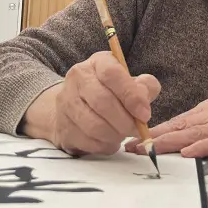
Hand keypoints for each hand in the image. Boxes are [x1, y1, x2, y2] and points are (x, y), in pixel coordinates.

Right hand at [21, 51, 160, 155]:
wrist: (74, 104)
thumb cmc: (110, 92)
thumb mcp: (129, 82)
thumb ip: (144, 87)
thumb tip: (144, 99)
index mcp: (98, 62)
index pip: (112, 74)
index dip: (131, 95)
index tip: (145, 114)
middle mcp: (78, 78)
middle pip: (103, 101)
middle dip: (125, 121)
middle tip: (138, 130)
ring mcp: (66, 102)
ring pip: (94, 125)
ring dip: (115, 135)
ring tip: (123, 134)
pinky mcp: (62, 126)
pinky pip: (88, 142)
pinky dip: (104, 145)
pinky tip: (110, 140)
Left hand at [125, 95, 207, 157]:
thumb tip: (185, 137)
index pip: (177, 121)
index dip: (154, 131)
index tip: (133, 139)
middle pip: (179, 127)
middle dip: (153, 138)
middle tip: (130, 147)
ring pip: (193, 134)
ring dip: (169, 143)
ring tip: (149, 151)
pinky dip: (203, 147)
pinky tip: (189, 153)